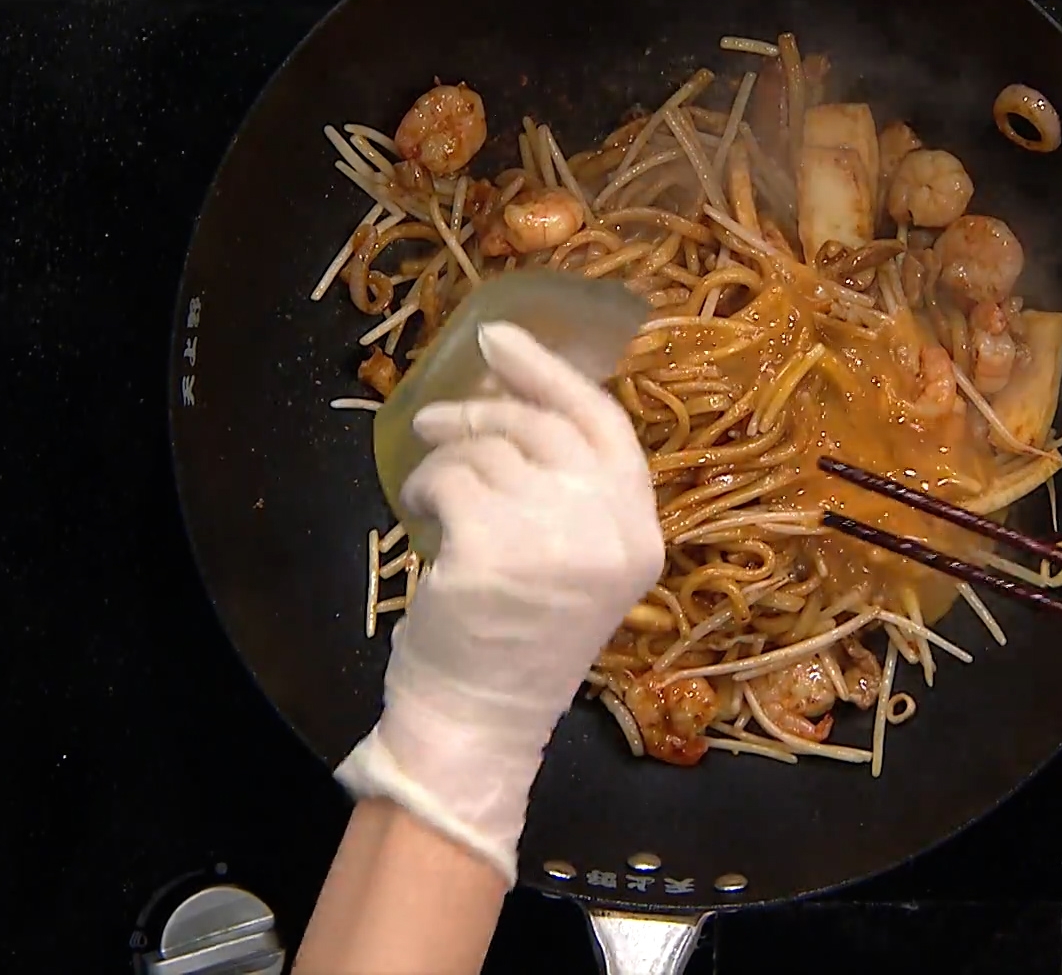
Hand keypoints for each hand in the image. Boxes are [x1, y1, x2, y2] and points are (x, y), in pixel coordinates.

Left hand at [334, 321, 663, 884]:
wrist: (481, 722)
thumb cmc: (520, 642)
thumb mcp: (578, 565)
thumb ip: (571, 494)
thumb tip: (515, 395)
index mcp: (641, 535)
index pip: (605, 426)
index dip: (553, 373)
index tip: (503, 339)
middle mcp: (609, 532)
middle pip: (543, 427)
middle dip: (483, 409)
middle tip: (436, 416)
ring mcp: (552, 539)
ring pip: (488, 450)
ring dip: (445, 458)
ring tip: (430, 492)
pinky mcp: (491, 547)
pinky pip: (449, 477)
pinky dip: (424, 485)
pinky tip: (420, 516)